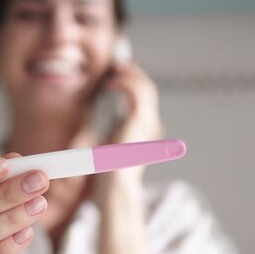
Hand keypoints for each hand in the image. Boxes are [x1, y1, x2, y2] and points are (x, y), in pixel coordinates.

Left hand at [99, 62, 163, 185]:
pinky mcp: (140, 121)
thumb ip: (110, 132)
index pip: (146, 98)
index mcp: (147, 131)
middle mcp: (152, 125)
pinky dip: (124, 83)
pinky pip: (136, 91)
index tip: (118, 73)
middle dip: (132, 73)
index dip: (134, 81)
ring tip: (113, 72)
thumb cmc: (109, 175)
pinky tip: (110, 84)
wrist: (114, 187)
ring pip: (145, 86)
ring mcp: (149, 123)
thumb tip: (102, 123)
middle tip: (115, 66)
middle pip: (148, 88)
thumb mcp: (109, 147)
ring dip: (128, 75)